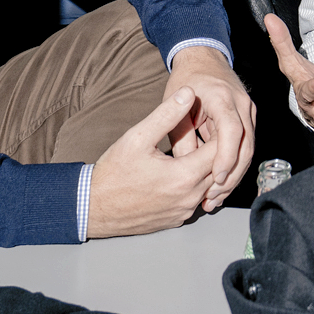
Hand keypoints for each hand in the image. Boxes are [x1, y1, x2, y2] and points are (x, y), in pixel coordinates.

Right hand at [85, 87, 221, 237]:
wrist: (93, 208)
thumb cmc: (113, 174)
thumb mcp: (137, 137)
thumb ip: (166, 114)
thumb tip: (189, 93)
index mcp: (184, 176)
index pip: (220, 151)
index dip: (221, 133)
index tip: (214, 120)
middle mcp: (188, 198)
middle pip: (219, 170)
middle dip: (219, 150)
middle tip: (211, 131)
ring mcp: (183, 212)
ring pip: (209, 187)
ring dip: (208, 169)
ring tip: (200, 148)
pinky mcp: (176, 220)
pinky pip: (196, 200)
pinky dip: (197, 185)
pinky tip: (186, 170)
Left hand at [164, 46, 255, 212]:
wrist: (203, 59)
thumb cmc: (186, 81)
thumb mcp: (175, 108)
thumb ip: (181, 138)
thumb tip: (186, 169)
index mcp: (223, 97)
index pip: (232, 130)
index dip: (225, 157)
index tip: (215, 178)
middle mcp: (242, 103)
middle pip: (246, 145)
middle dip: (231, 175)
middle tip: (212, 198)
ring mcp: (249, 110)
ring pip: (248, 150)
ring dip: (234, 176)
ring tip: (215, 198)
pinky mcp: (248, 119)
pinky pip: (245, 147)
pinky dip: (234, 167)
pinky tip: (221, 184)